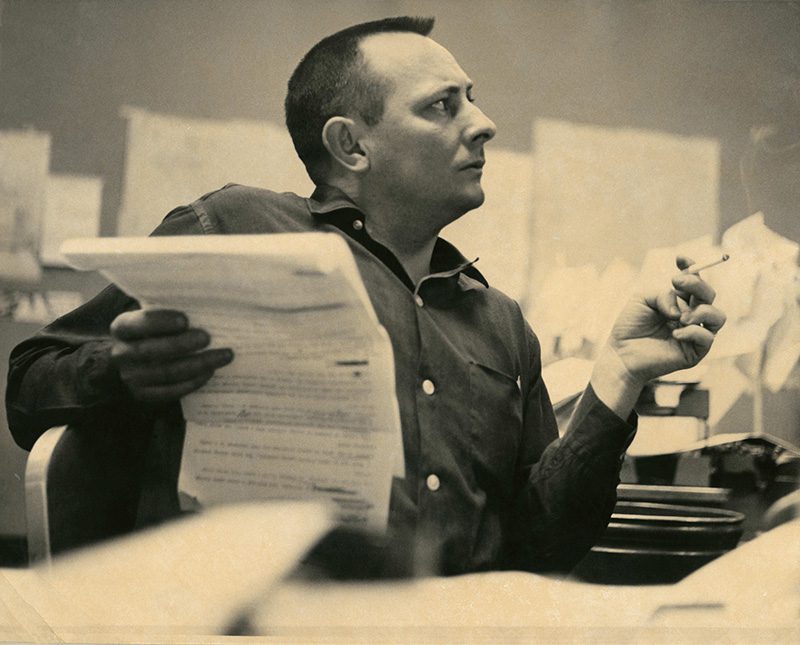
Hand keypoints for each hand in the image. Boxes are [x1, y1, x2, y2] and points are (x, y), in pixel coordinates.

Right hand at [109, 308, 232, 403]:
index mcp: (122, 328)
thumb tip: (205, 302)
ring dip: (197, 364)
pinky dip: (192, 382)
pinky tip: (210, 372)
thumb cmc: (158, 331)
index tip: (185, 319)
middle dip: (181, 344)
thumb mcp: (158, 318)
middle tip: (207, 338)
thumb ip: (171, 310)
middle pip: (151, 351)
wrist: (141, 360)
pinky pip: (170, 392)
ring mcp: (132, 377)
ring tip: (223, 356)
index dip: (160, 322)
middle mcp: (122, 353)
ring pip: (166, 373)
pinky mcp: (144, 395)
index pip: (137, 324)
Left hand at [590, 256, 725, 416]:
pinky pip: (707, 338)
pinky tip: (675, 333)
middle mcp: (690, 315)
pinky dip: (693, 332)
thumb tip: (681, 308)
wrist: (621, 355)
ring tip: (679, 316)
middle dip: (696, 284)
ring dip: (701, 311)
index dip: (692, 268)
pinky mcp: (695, 352)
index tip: (679, 259)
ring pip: (717, 316)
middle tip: (675, 281)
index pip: (694, 281)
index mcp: (679, 301)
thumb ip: (662, 294)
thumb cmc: (629, 327)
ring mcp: (694, 333)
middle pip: (709, 295)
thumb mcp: (641, 300)